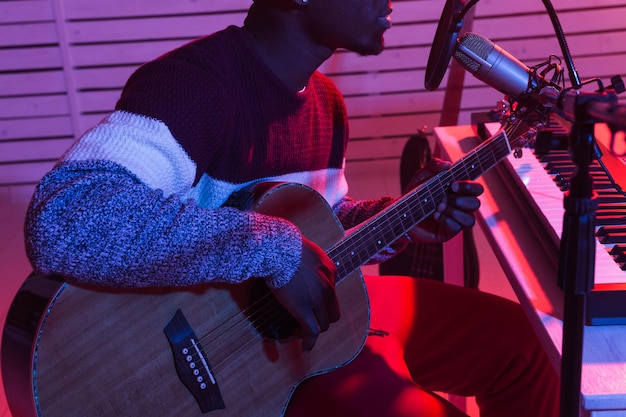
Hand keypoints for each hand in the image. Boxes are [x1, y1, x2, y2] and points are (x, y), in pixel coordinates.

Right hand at [270, 236, 339, 350]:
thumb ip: (312, 261)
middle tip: (309, 321)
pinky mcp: (303, 307)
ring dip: (314, 329)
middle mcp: (328, 285)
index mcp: (330, 270)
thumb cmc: (285, 244)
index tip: (313, 308)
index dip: (322, 304)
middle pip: (332, 312)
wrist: (278, 247)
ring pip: (323, 323)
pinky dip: (310, 341)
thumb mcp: (308, 249)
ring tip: (301, 332)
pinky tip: (306, 348)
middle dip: (322, 319)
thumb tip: (302, 266)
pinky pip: (312, 331)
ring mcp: (317, 298)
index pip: (332, 294)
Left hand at [404, 158, 483, 242]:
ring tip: (438, 206)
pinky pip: (457, 228)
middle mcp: (461, 206)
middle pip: (476, 204)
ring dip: (454, 212)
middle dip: (461, 200)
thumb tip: (447, 165)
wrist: (402, 212)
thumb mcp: (422, 176)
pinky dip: (447, 220)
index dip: (470, 187)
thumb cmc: (415, 194)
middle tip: (444, 197)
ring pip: (469, 220)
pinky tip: (435, 215)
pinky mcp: (448, 232)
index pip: (476, 189)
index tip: (453, 185)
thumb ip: (434, 166)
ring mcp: (456, 220)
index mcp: (459, 192)